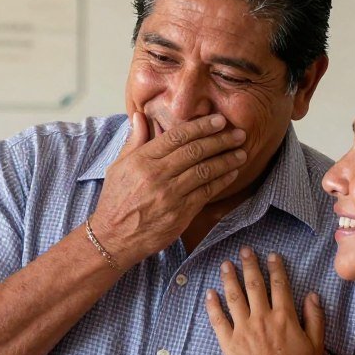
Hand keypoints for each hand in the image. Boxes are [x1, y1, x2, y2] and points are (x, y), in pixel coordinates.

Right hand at [90, 112, 245, 266]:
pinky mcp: (179, 214)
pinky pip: (206, 192)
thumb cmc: (115, 200)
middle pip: (195, 151)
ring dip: (226, 160)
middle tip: (238, 133)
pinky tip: (231, 173)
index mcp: (142, 160)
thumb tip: (140, 116)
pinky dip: (221, 181)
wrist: (113, 237)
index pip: (177, 136)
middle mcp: (156, 175)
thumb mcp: (118, 167)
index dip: (201, 126)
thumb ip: (134, 141)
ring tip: (241, 152)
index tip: (219, 120)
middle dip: (220, 140)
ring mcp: (169, 195)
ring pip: (205, 170)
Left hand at [205, 248, 324, 354]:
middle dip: (249, 265)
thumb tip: (312, 296)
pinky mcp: (228, 343)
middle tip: (244, 250)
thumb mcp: (316, 347)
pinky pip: (218, 320)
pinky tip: (209, 293)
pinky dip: (213, 305)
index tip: (271, 255)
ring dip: (229, 278)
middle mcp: (262, 318)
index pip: (279, 285)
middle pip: (254, 285)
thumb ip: (314, 319)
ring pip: (234, 297)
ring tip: (225, 264)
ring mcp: (243, 330)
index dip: (275, 268)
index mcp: (285, 317)